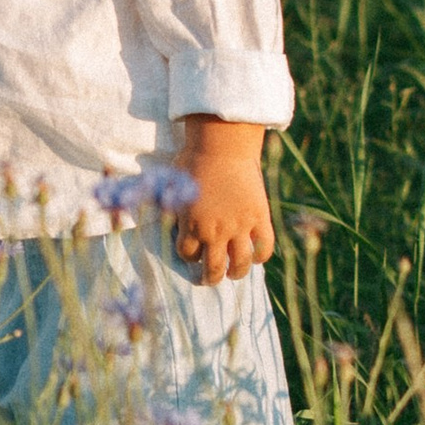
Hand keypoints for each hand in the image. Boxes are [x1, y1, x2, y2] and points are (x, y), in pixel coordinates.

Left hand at [174, 120, 273, 281]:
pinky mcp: (259, 218)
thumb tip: (160, 218)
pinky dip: (261, 256)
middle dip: (209, 278)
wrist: (222, 145)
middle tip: (208, 279)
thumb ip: (169, 207)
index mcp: (191, 225)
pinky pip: (264, 247)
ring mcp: (239, 226)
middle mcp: (215, 232)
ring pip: (240, 264)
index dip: (189, 255)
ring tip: (234, 273)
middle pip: (213, 269)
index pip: (188, 254)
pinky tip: (256, 257)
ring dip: (236, 273)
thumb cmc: (192, 160)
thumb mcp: (171, 186)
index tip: (192, 252)